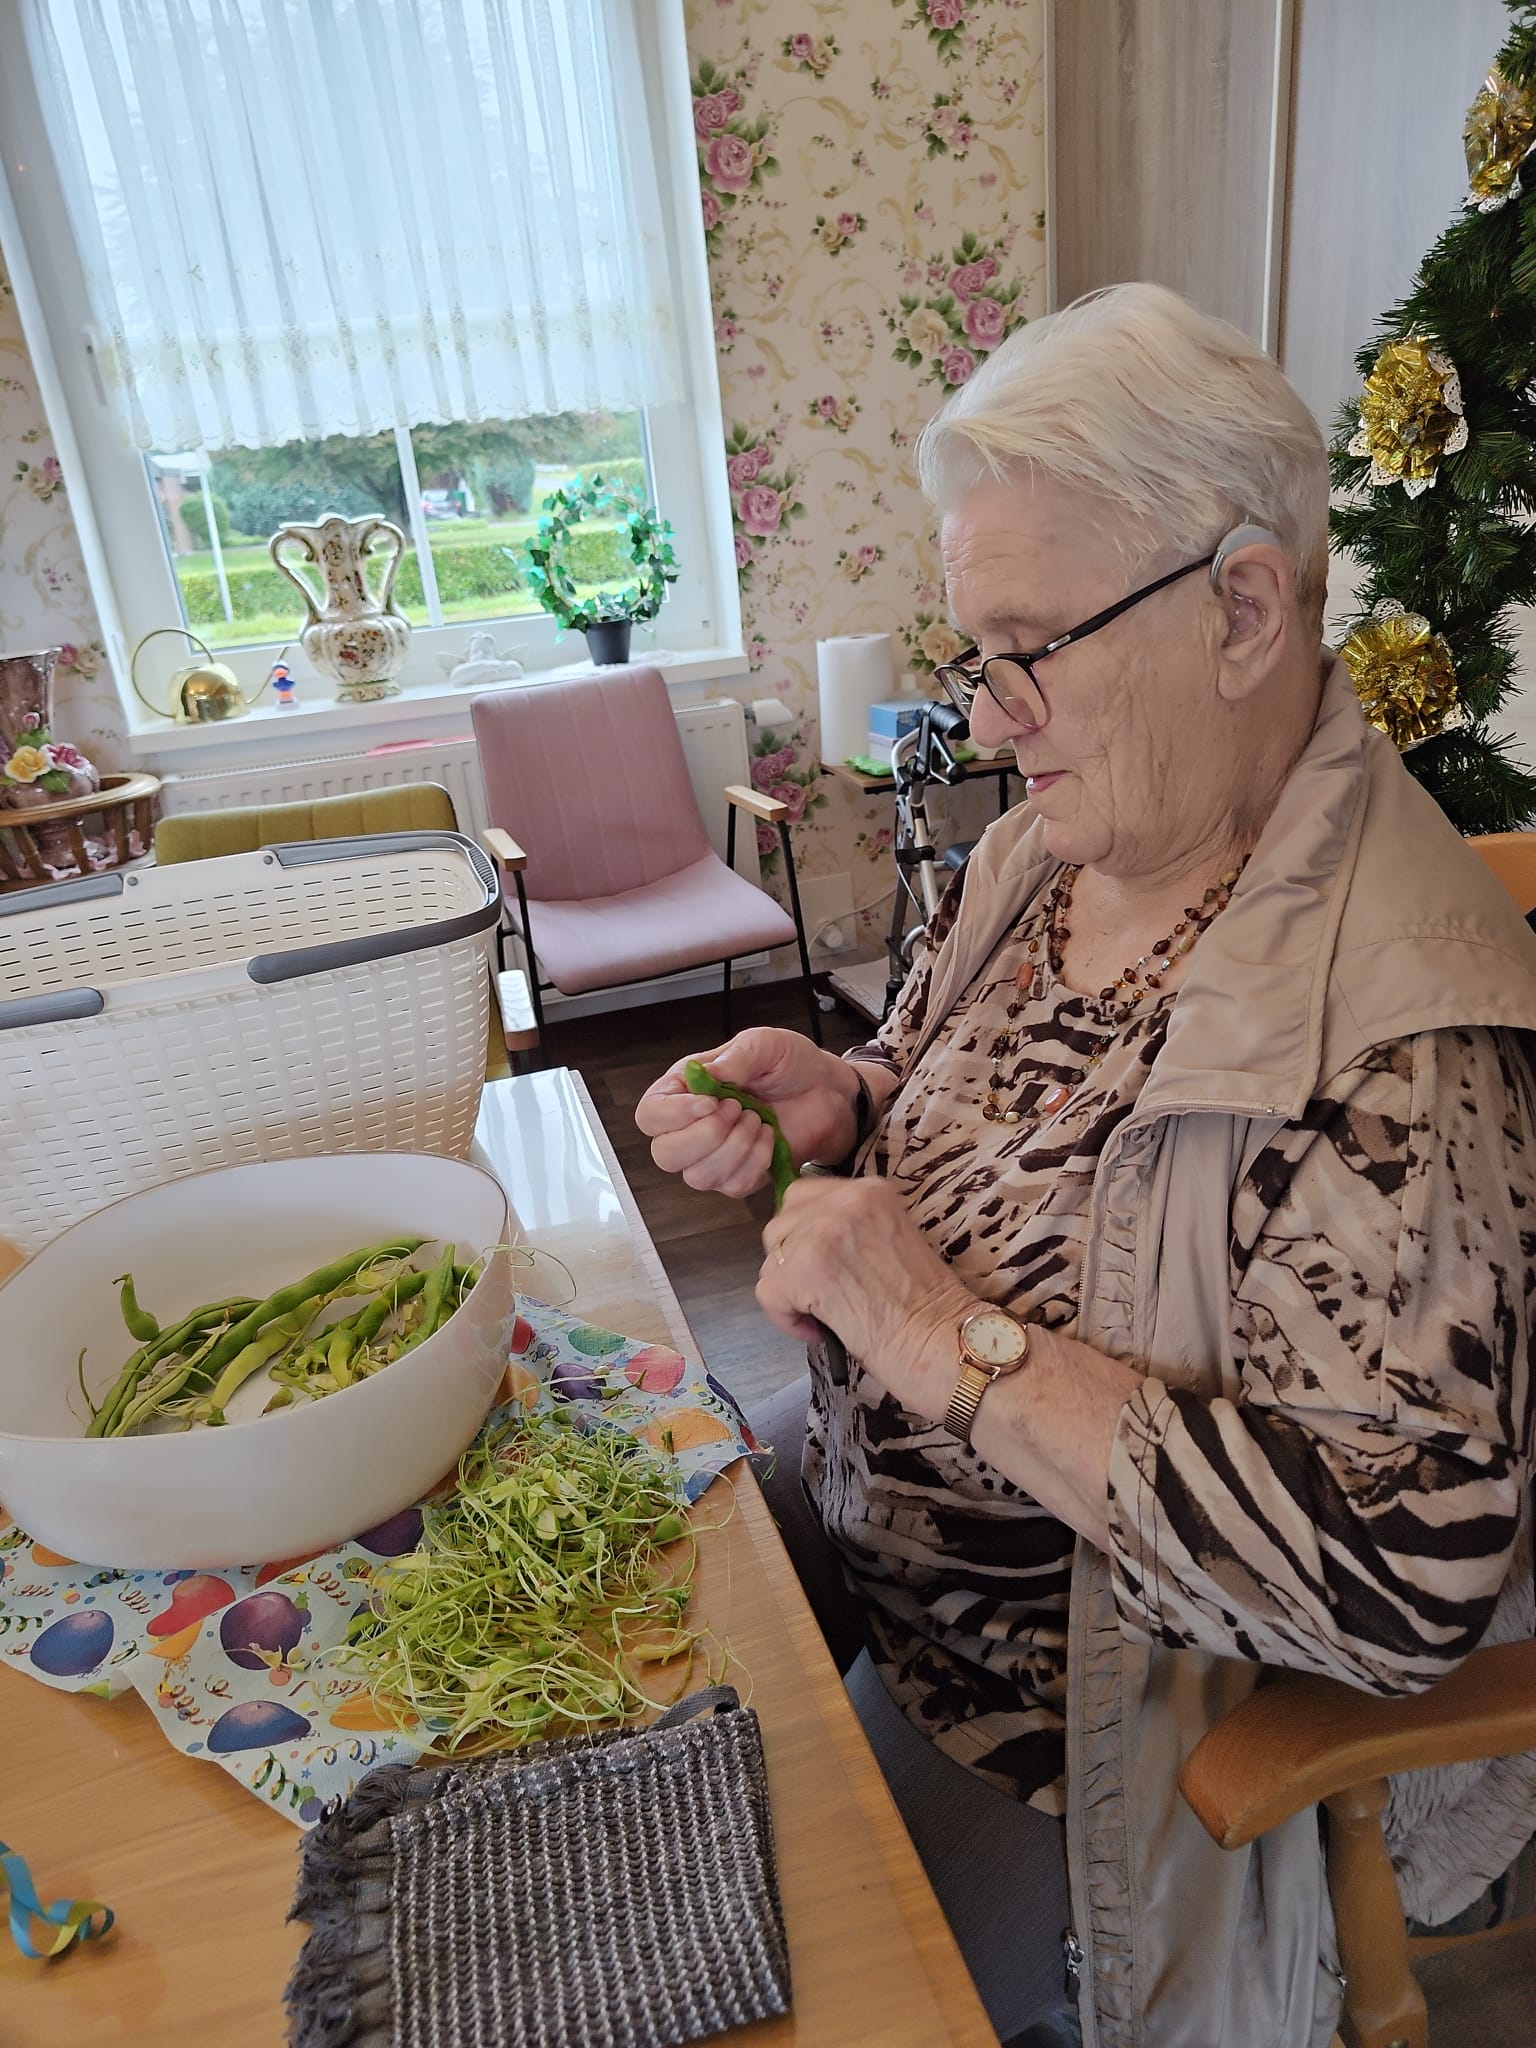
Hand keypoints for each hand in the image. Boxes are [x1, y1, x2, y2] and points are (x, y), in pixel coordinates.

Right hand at [634, 1027, 862, 1199]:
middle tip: (738, 1109)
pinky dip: (755, 1162)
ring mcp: (712, 1156)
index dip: (673, 1114)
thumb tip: (707, 1076)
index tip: (710, 1102)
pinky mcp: (739, 1177)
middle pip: (665, 1153)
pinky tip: (770, 1138)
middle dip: (705, 1136)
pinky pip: (733, 1185)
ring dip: (734, 1149)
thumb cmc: (790, 1064)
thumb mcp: (764, 1045)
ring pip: (697, 1176)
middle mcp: (690, 1127)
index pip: (650, 1114)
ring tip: (759, 1120)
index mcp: (684, 1090)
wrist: (827, 1090)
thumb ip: (735, 1058)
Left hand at [756, 1176, 974, 1414]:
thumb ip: (851, 1228)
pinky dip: (786, 1319)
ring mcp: (823, 1232)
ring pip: (772, 1259)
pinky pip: (767, 1292)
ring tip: (826, 1314)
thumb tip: (803, 1242)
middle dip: (791, 1262)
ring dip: (789, 1292)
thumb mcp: (890, 1238)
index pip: (803, 1196)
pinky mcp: (805, 1270)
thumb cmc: (925, 1305)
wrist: (942, 1341)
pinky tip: (820, 1330)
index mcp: (869, 1190)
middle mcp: (844, 1200)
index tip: (823, 1265)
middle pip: (780, 1224)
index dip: (803, 1234)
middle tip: (822, 1292)